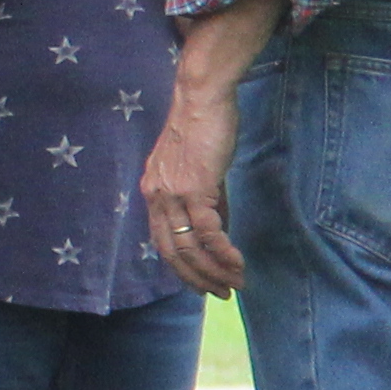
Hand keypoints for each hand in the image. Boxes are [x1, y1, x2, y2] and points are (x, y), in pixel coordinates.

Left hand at [140, 76, 246, 296]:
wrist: (202, 96)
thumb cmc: (204, 126)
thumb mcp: (198, 169)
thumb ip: (205, 200)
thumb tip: (218, 229)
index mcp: (153, 191)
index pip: (162, 242)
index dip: (182, 268)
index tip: (202, 283)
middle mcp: (157, 196)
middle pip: (172, 253)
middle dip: (197, 279)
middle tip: (221, 293)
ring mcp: (173, 193)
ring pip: (190, 248)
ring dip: (213, 272)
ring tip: (235, 284)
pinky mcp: (195, 188)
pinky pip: (209, 232)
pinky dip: (223, 253)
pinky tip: (237, 263)